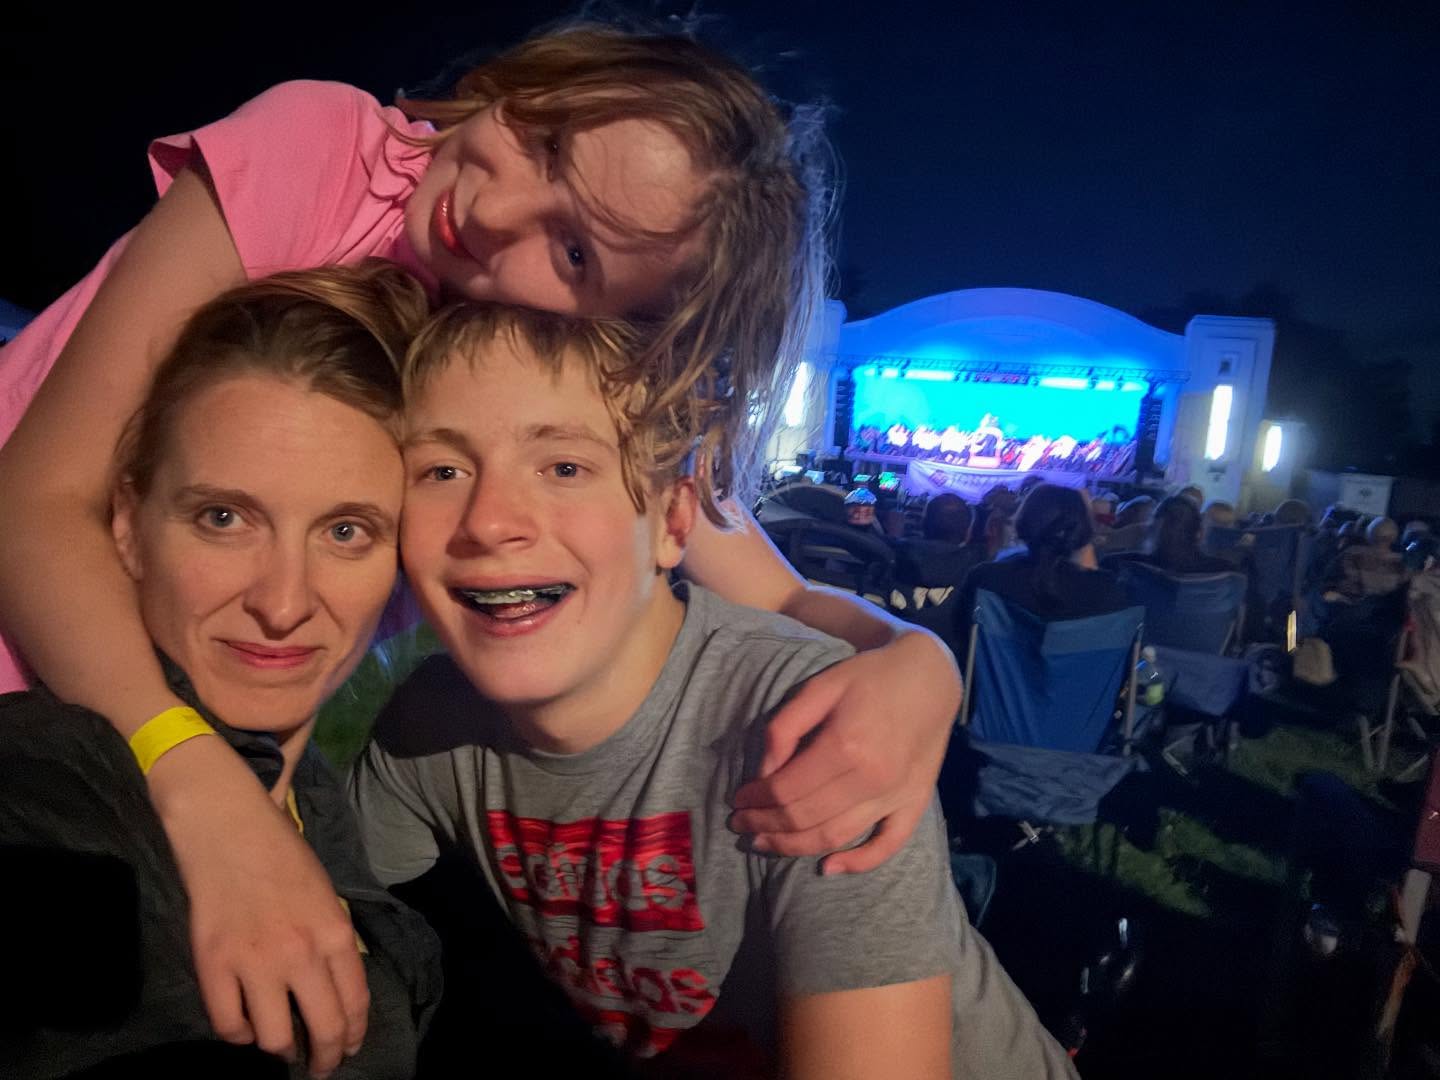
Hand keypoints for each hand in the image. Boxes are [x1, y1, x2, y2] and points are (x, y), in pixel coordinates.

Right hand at [149, 736, 367, 1076]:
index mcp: (334, 932)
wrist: (228, 826)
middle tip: (319, 1066)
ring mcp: (255, 962)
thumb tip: (335, 986)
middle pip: (322, 1027)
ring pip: (274, 1039)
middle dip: (325, 1057)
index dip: (352, 1035)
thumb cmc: (282, 853)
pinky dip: (238, 1034)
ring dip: (279, 1051)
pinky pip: (228, 1023)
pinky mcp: (213, 965)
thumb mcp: (325, 894)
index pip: (354, 1002)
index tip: (347, 1048)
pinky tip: (244, 1026)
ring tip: (280, 1049)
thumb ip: (333, 940)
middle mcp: (300, 953)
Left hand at [730, 631, 959, 873]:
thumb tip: (764, 773)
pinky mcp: (914, 803)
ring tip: (764, 843)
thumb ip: (785, 728)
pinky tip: (827, 868)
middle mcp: (871, 779)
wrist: (929, 676)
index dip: (756, 800)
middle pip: (805, 818)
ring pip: (835, 836)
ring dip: (794, 847)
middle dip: (766, 825)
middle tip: (742, 824)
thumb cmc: (869, 677)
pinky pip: (887, 845)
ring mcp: (896, 796)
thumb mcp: (819, 687)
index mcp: (845, 746)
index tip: (737, 800)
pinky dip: (857, 863)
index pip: (787, 790)